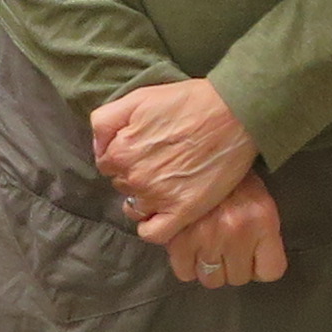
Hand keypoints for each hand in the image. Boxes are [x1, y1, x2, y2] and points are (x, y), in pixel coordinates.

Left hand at [90, 76, 255, 233]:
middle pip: (121, 185)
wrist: (233, 113)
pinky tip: (161, 214)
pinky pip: (153, 233)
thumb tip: (98, 148)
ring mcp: (158, 197)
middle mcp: (135, 178)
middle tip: (159, 161)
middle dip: (134, 174)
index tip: (143, 148)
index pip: (106, 164)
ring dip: (145, 197)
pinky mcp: (183, 211)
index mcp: (120, 152)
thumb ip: (105, 122)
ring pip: (135, 208)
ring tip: (166, 182)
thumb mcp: (137, 98)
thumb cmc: (187, 102)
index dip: (123, 155)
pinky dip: (152, 226)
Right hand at [159, 180, 285, 288]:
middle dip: (233, 265)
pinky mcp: (179, 239)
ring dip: (209, 266)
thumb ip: (261, 232)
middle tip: (226, 246)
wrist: (197, 148)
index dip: (260, 266)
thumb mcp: (258, 198)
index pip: (271, 271)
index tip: (253, 257)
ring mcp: (207, 236)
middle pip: (239, 278)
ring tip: (206, 246)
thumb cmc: (229, 176)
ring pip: (211, 279)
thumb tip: (255, 263)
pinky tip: (189, 246)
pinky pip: (185, 272)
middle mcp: (238, 231)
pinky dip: (186, 264)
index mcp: (263, 220)